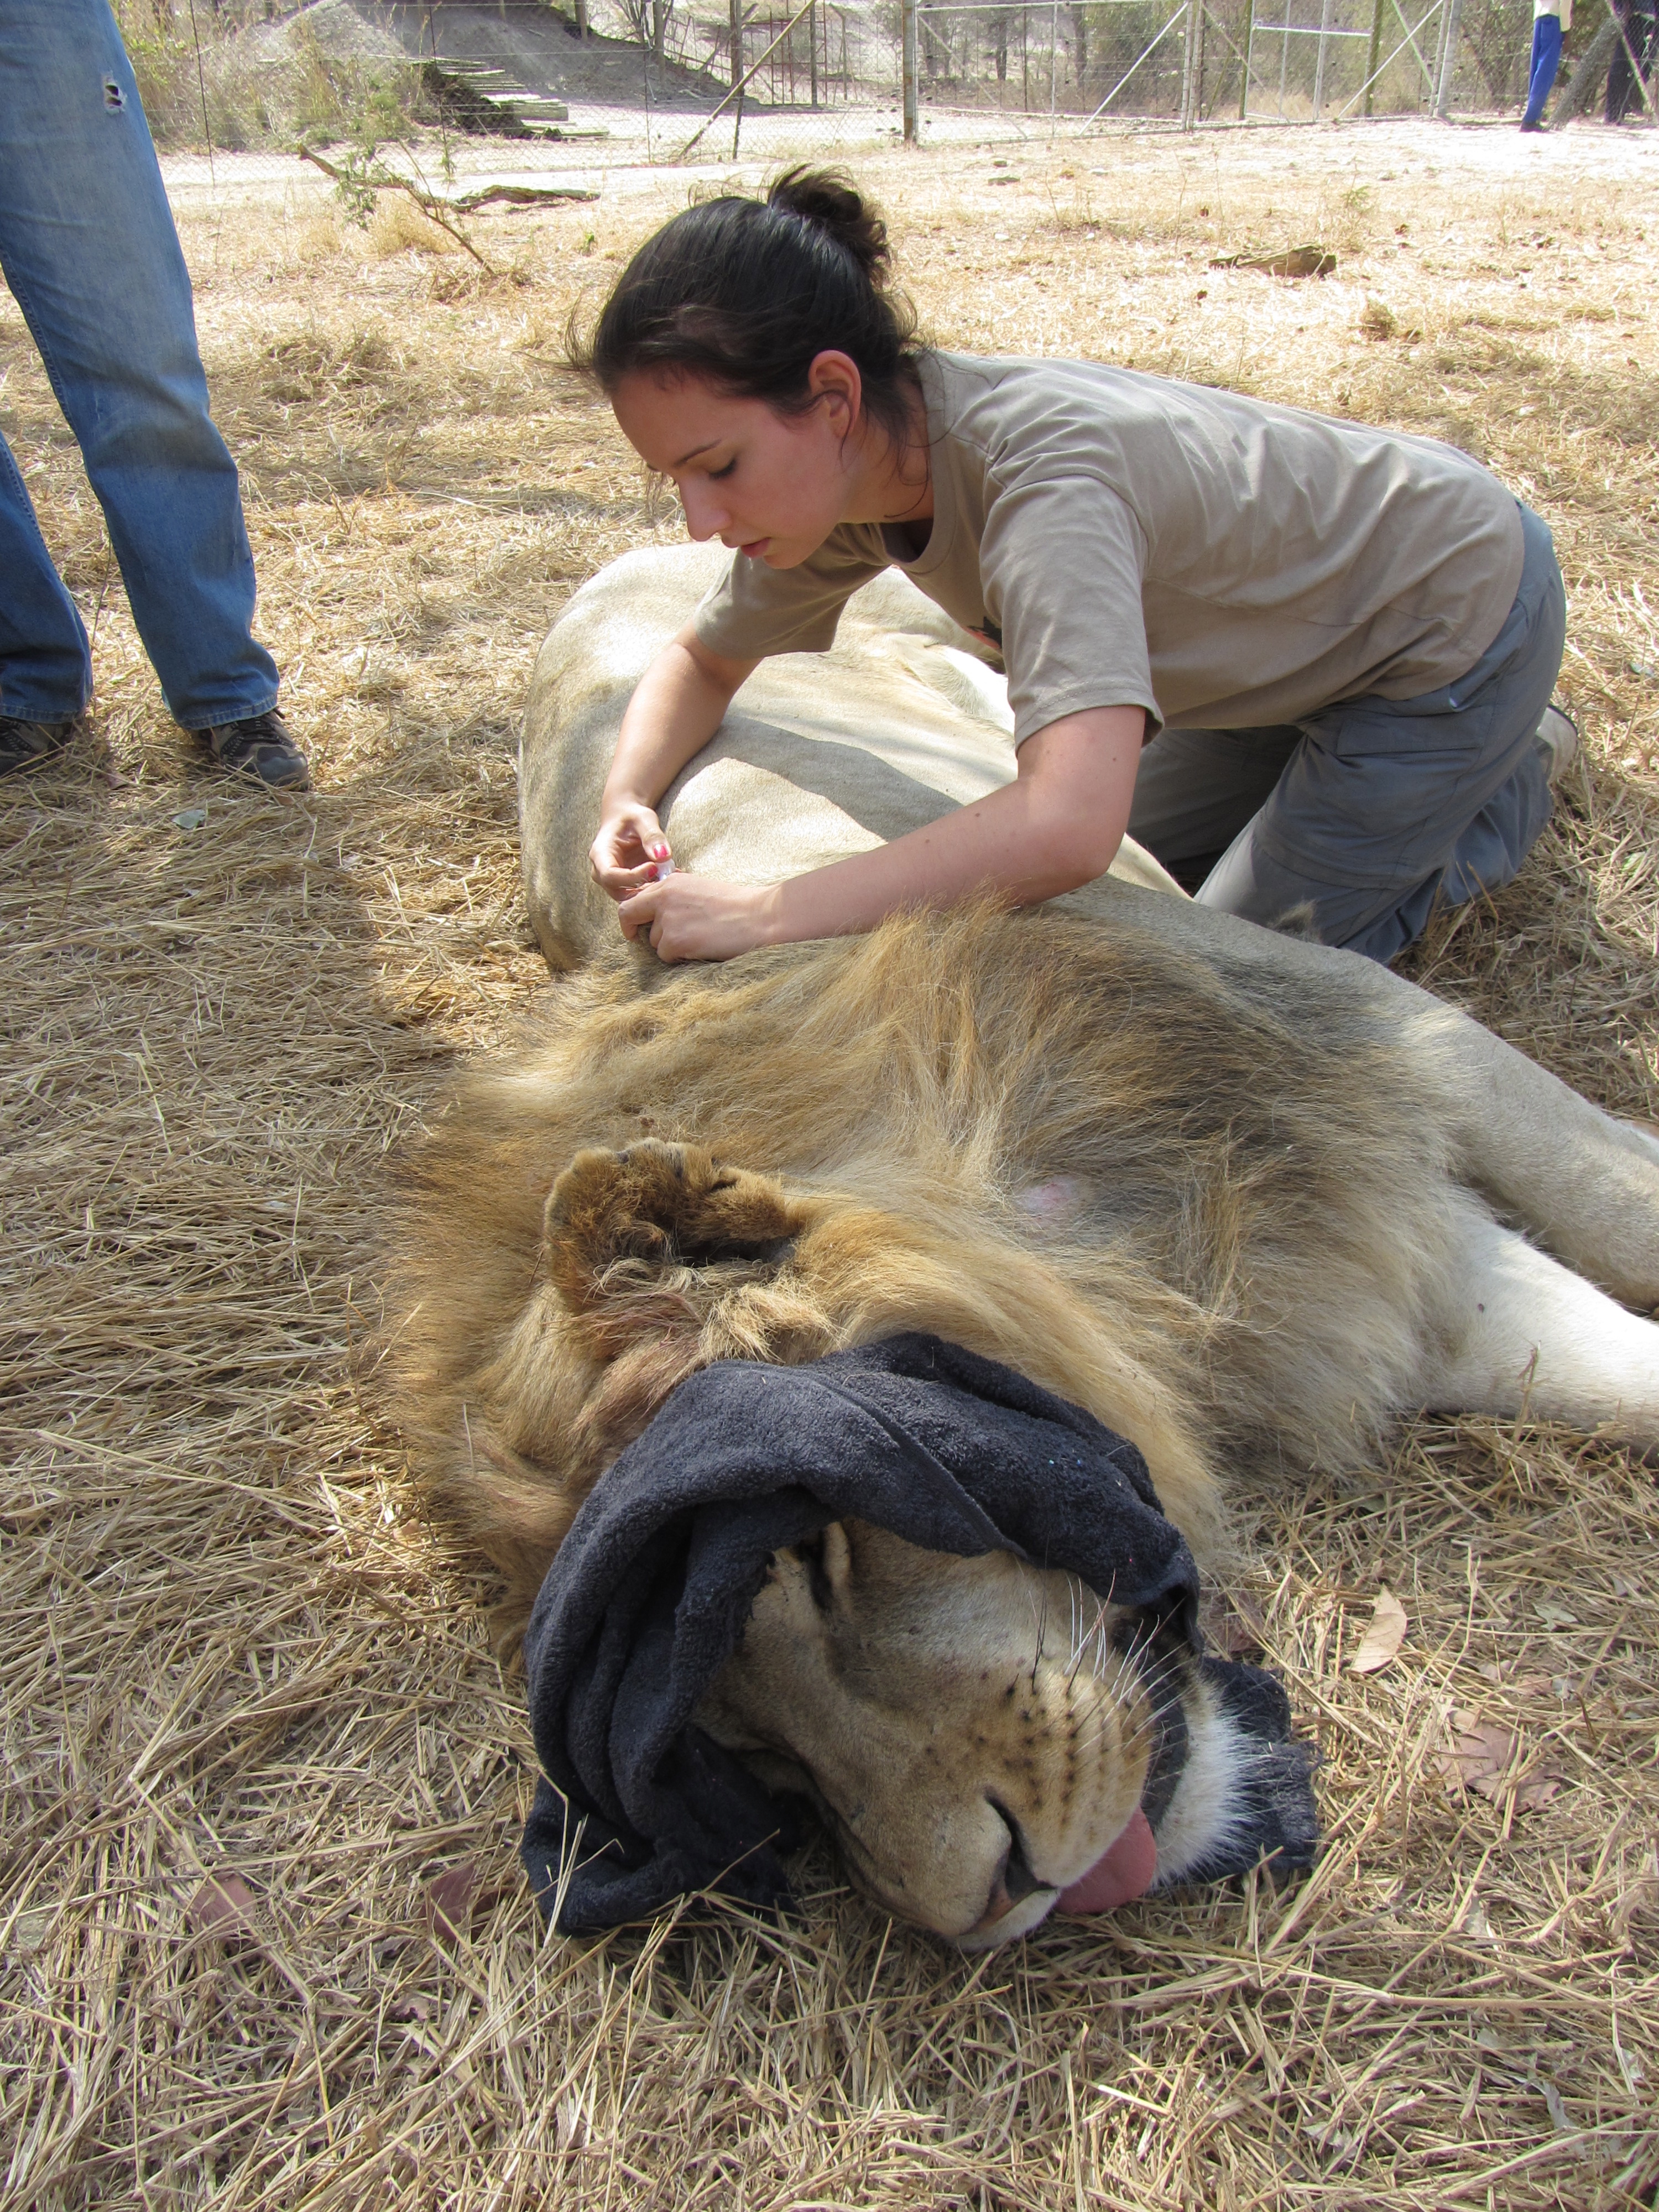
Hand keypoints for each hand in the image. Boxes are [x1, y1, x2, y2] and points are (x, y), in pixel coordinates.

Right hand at [591, 801, 672, 899]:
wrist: (628, 819)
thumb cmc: (633, 816)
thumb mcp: (644, 819)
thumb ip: (653, 836)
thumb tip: (663, 856)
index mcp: (600, 854)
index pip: (610, 875)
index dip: (632, 876)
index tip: (654, 867)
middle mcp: (601, 871)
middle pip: (617, 892)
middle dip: (642, 890)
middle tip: (665, 879)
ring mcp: (612, 881)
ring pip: (628, 898)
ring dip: (649, 892)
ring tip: (669, 878)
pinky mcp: (624, 885)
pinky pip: (637, 894)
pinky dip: (653, 890)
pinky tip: (669, 878)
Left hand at [615, 871, 772, 962]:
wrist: (759, 916)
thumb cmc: (736, 904)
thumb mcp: (699, 889)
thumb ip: (673, 895)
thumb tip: (653, 907)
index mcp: (669, 883)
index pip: (632, 898)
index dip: (631, 916)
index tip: (634, 927)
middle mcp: (663, 898)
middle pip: (630, 917)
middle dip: (639, 931)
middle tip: (653, 940)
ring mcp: (668, 920)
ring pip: (654, 942)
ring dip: (670, 946)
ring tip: (699, 938)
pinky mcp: (675, 941)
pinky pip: (666, 956)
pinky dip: (681, 957)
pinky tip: (702, 948)